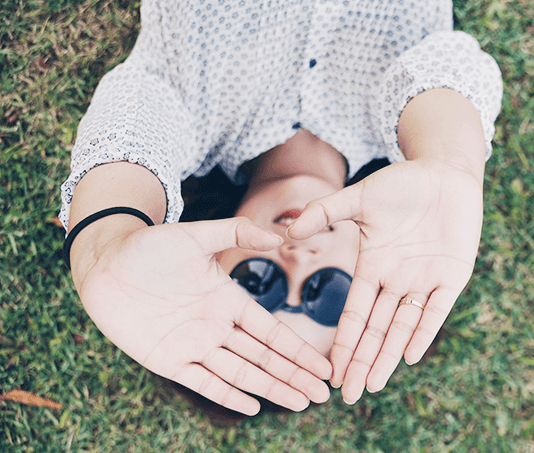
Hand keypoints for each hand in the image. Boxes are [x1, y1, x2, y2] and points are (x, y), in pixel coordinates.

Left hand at [73, 217, 332, 414]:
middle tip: (323, 394)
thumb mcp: (197, 235)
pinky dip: (227, 395)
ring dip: (272, 387)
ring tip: (301, 402)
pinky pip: (202, 382)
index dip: (298, 350)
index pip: (272, 331)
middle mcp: (217, 327)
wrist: (105, 263)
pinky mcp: (167, 360)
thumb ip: (237, 232)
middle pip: (264, 358)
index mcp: (229, 301)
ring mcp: (194, 346)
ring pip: (241, 373)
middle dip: (295, 375)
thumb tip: (279, 235)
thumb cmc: (150, 246)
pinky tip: (253, 406)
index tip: (323, 364)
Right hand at [287, 159, 482, 403]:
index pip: (354, 314)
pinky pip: (436, 310)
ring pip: (403, 327)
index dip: (344, 342)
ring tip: (372, 385)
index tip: (330, 370)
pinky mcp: (452, 275)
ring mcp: (424, 279)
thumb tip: (290, 230)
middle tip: (348, 396)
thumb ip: (326, 211)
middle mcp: (396, 280)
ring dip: (388, 356)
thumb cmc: (402, 183)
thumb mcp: (360, 197)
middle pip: (376, 330)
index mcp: (372, 266)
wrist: (444, 172)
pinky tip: (409, 356)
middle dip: (362, 362)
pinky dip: (424, 332)